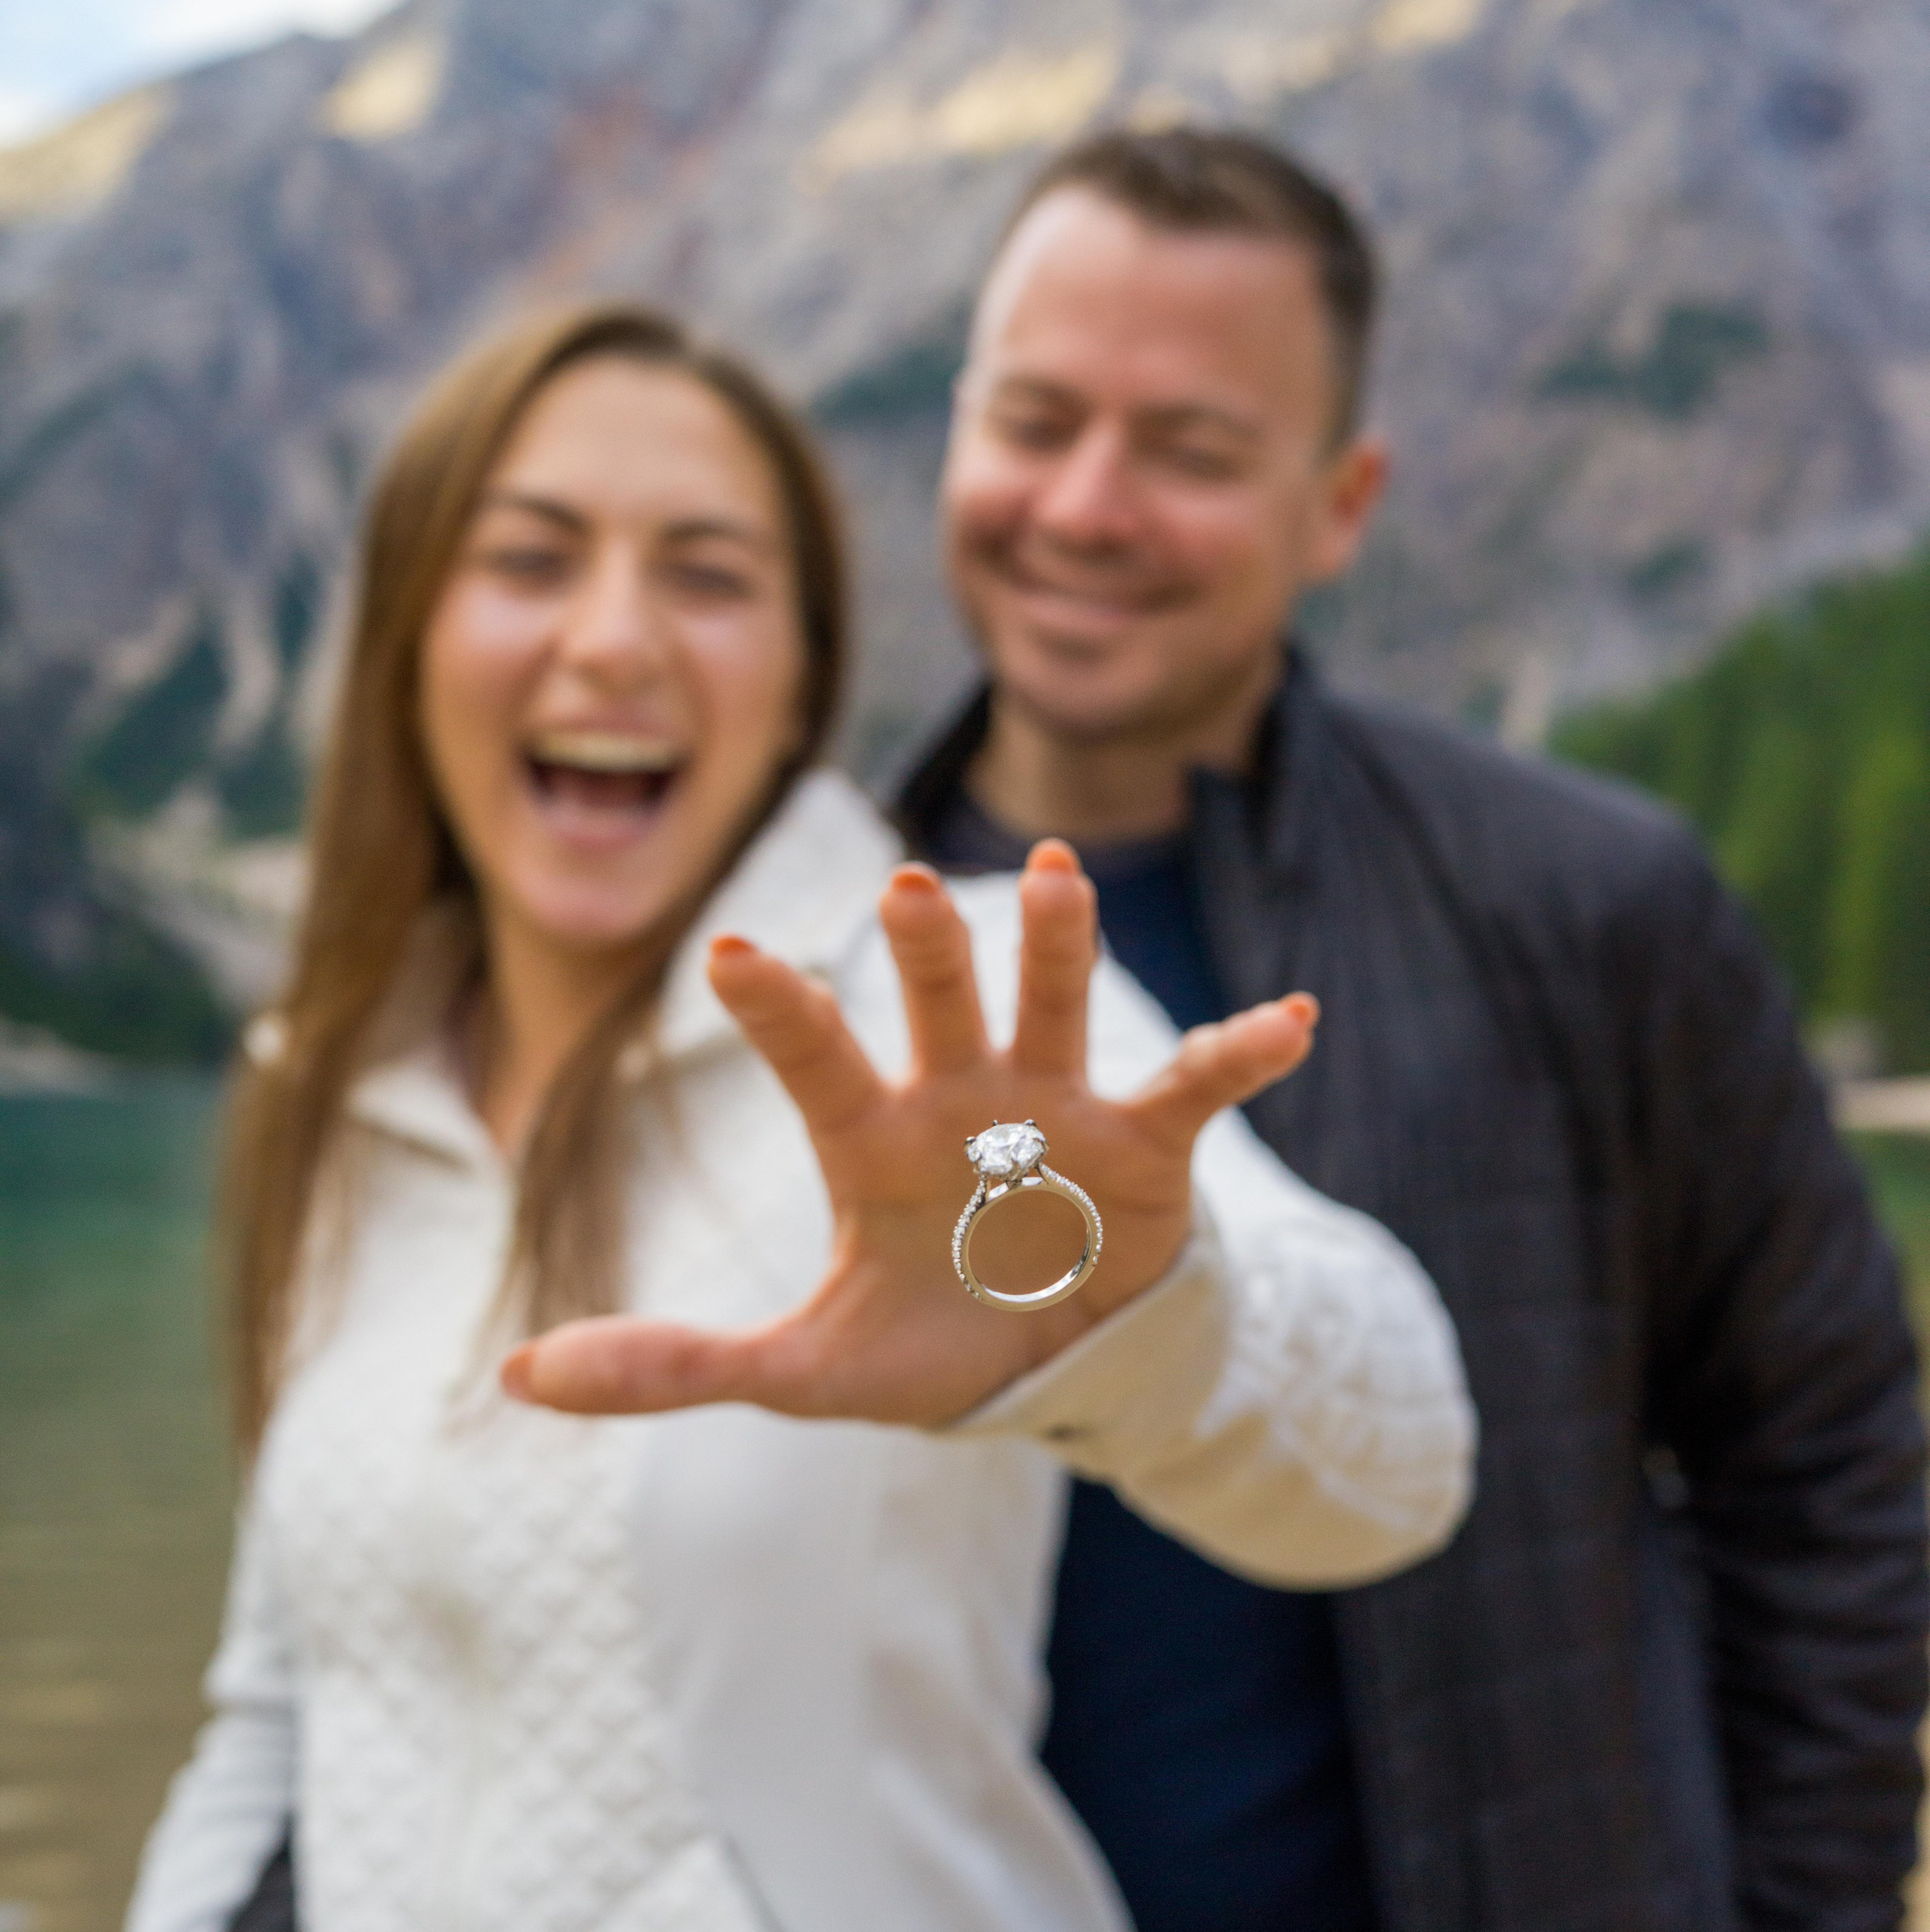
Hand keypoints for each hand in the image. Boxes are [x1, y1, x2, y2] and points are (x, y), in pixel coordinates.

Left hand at [502, 842, 1316, 1425]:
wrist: (1051, 1361)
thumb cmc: (924, 1341)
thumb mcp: (805, 1370)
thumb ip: (676, 1363)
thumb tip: (516, 1376)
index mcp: (875, 1141)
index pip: (818, 1061)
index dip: (780, 1010)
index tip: (726, 947)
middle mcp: (964, 1098)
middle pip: (942, 1003)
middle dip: (929, 949)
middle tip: (903, 888)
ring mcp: (1059, 1109)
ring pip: (1056, 1005)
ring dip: (1060, 946)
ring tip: (1057, 875)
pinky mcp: (1148, 1143)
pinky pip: (1197, 1083)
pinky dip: (1242, 1049)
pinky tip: (1291, 1017)